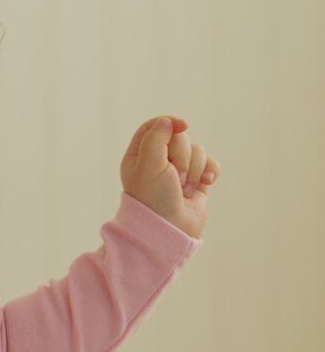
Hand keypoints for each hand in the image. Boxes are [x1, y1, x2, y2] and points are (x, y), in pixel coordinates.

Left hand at [121, 114, 220, 239]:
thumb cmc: (154, 198)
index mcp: (140, 154)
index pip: (155, 126)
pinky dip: (210, 172)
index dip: (170, 122)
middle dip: (182, 156)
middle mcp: (159, 160)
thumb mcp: (148, 165)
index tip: (182, 126)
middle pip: (180, 137)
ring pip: (197, 150)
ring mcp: (180, 170)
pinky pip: (210, 164)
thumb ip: (156, 138)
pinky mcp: (197, 180)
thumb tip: (167, 121)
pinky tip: (205, 183)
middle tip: (175, 177)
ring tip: (184, 189)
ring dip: (193, 169)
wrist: (170, 230)